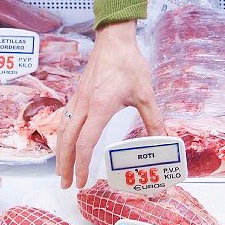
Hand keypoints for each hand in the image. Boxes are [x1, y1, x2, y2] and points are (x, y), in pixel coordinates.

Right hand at [56, 20, 163, 190]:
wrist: (114, 40)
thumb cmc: (129, 64)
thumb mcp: (146, 93)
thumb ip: (154, 120)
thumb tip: (165, 141)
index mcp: (100, 108)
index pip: (85, 143)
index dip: (82, 165)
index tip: (82, 182)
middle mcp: (84, 106)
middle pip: (67, 141)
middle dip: (65, 165)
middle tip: (67, 185)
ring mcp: (78, 100)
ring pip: (62, 130)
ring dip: (60, 153)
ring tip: (61, 170)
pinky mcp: (77, 94)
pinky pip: (64, 119)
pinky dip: (61, 136)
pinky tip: (64, 142)